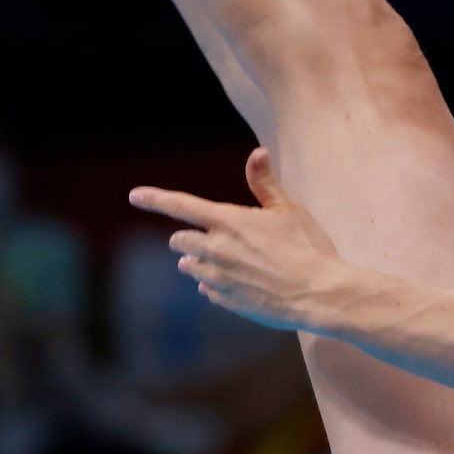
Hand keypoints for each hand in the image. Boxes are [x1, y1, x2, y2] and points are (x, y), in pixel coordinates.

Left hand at [130, 150, 351, 334]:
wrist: (319, 294)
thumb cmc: (308, 247)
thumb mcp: (288, 209)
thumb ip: (264, 183)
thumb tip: (257, 152)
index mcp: (228, 222)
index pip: (181, 206)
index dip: (155, 198)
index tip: (135, 195)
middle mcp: (216, 249)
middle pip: (180, 240)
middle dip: (188, 237)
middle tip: (213, 236)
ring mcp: (218, 278)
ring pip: (189, 266)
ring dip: (197, 260)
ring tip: (225, 259)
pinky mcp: (226, 301)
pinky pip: (206, 289)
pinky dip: (214, 283)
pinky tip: (238, 281)